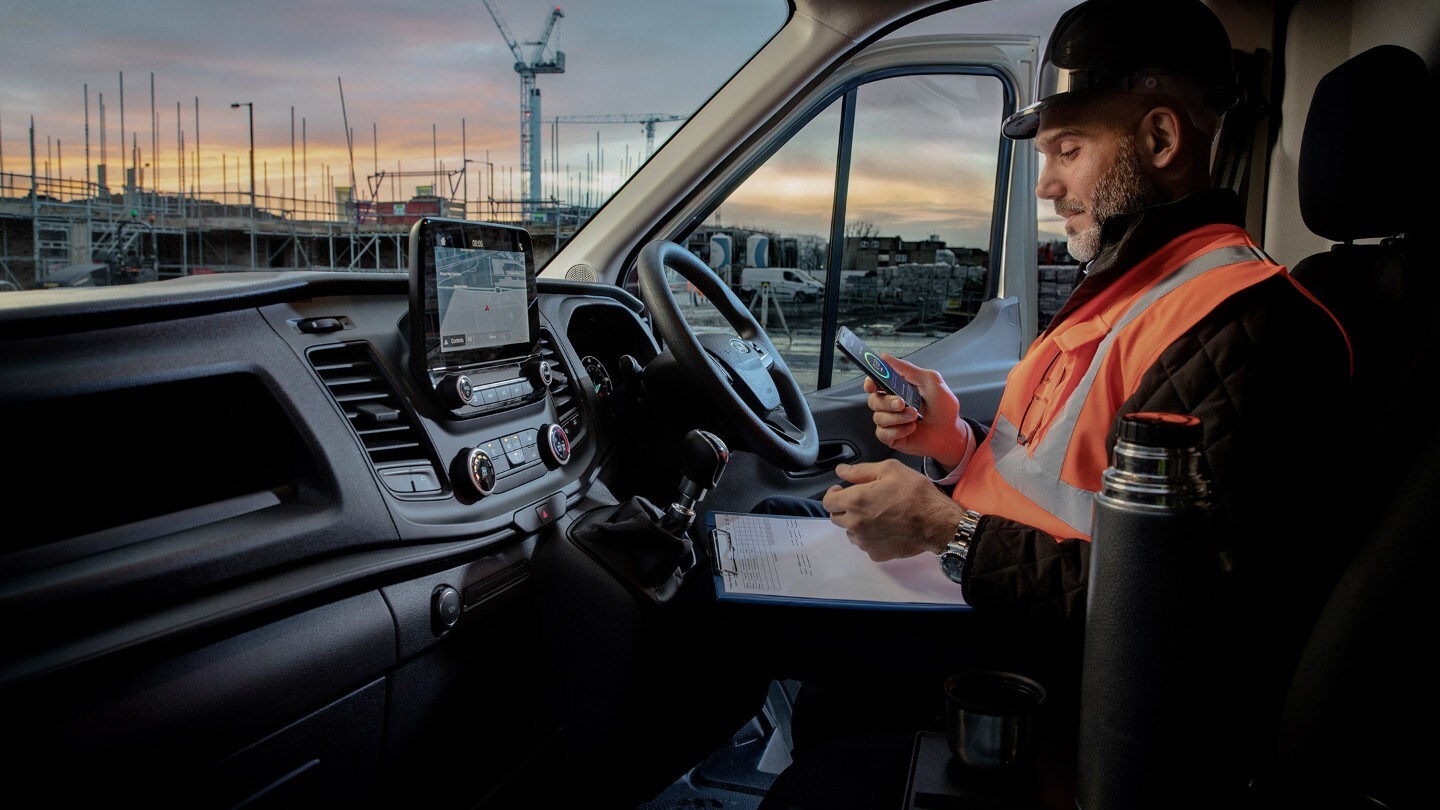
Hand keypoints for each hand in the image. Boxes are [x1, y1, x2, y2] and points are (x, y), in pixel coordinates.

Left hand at [822, 459, 963, 561]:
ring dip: (855, 524)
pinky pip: (864, 545)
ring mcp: (865, 541)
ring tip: (875, 515)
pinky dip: (869, 537)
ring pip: (849, 532)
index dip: (834, 494)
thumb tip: (841, 471)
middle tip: (862, 501)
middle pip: (836, 517)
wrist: (937, 523)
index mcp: (855, 501)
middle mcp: (855, 523)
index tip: (842, 490)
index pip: (828, 501)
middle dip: (844, 508)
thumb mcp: (890, 469)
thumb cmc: (916, 494)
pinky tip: (884, 528)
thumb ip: (860, 471)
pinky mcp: (876, 554)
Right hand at [864, 354, 966, 467]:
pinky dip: (897, 430)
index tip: (871, 384)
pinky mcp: (892, 437)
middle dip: (887, 402)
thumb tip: (886, 358)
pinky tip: (910, 428)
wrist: (951, 432)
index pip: (875, 382)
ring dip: (898, 417)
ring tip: (915, 416)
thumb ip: (907, 369)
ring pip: (879, 417)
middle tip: (902, 403)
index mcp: (898, 388)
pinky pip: (883, 433)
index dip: (870, 382)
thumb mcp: (930, 381)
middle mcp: (891, 404)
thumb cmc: (943, 407)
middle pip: (874, 400)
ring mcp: (891, 421)